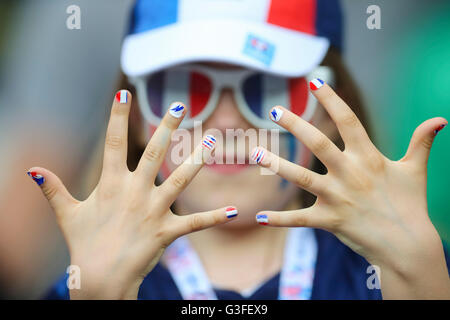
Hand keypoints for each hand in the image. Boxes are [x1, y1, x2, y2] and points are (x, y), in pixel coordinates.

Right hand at [27, 91, 237, 298]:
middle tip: (180, 107)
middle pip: (153, 152)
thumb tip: (31, 169)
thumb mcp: (66, 213)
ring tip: (214, 138)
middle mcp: (135, 192)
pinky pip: (195, 222)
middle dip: (167, 128)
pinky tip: (236, 210)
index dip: (117, 117)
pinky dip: (215, 216)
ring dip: (199, 158)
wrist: (99, 279)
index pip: (113, 142)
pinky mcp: (167, 231)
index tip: (123, 94)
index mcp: (111, 184)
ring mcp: (153, 210)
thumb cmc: (83, 244)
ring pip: (181, 179)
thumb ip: (53, 189)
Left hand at [253, 81, 448, 298]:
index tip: (315, 81)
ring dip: (276, 165)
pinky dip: (279, 220)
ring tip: (254, 152)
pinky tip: (259, 217)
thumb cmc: (410, 204)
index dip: (331, 100)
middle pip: (318, 144)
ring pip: (301, 177)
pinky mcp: (329, 220)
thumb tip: (441, 119)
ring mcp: (338, 197)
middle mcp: (350, 174)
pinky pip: (299, 219)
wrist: (408, 245)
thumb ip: (422, 142)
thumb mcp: (416, 170)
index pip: (348, 121)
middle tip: (274, 110)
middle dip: (295, 124)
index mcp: (369, 157)